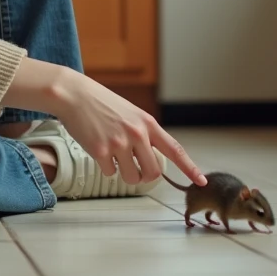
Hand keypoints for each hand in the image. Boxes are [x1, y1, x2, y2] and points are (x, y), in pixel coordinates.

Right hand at [49, 66, 206, 187]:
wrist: (75, 95)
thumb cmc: (101, 104)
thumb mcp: (130, 113)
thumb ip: (143, 133)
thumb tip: (149, 160)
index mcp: (148, 123)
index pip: (175, 149)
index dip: (189, 168)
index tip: (201, 181)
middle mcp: (137, 134)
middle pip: (153, 172)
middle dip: (145, 175)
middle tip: (135, 168)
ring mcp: (119, 143)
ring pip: (133, 178)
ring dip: (125, 174)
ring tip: (114, 157)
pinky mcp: (100, 150)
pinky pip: (110, 173)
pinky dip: (105, 167)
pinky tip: (98, 148)